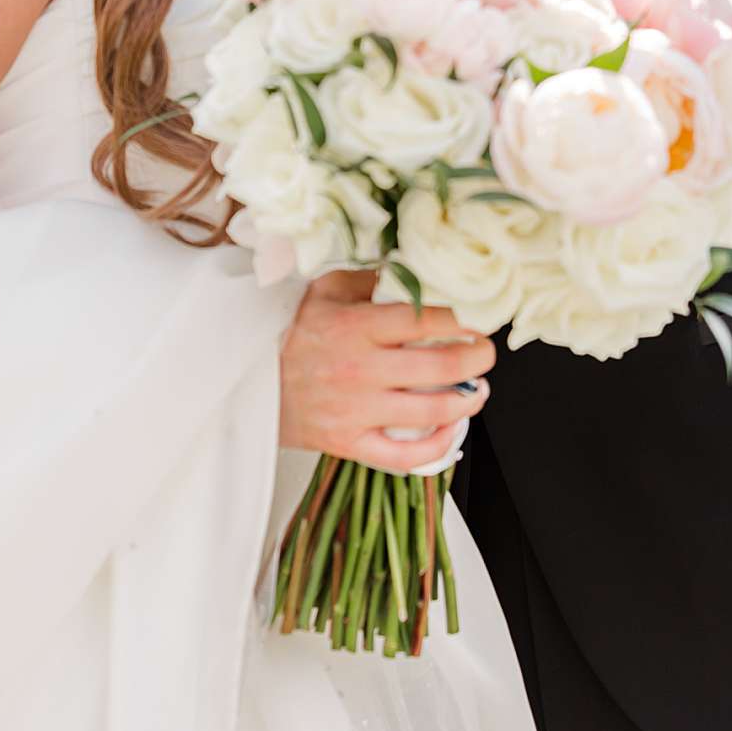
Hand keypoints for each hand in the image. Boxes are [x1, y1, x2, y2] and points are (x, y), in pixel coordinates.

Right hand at [277, 270, 494, 472]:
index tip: (478, 317)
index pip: (425, 320)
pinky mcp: (348, 443)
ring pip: (431, 412)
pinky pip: (403, 456)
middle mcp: (361, 369)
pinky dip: (435, 447)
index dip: (463, 318)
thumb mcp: (323, 290)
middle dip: (478, 358)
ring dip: (468, 400)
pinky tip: (451, 431)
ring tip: (479, 389)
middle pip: (441, 366)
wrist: (245, 377)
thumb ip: (369, 280)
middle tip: (486, 352)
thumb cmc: (288, 331)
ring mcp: (356, 411)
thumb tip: (411, 274)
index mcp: (356, 327)